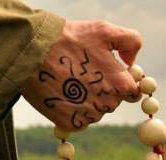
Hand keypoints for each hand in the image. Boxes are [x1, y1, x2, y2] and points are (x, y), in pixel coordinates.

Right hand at [21, 20, 142, 131]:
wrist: (31, 50)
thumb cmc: (69, 38)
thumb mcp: (104, 30)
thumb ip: (130, 41)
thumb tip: (133, 62)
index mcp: (121, 83)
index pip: (132, 90)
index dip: (119, 79)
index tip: (104, 69)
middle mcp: (108, 103)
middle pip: (112, 101)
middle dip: (102, 88)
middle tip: (81, 70)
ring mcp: (89, 115)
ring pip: (95, 110)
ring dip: (86, 99)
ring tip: (69, 79)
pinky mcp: (72, 123)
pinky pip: (79, 119)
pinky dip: (72, 109)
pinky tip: (62, 91)